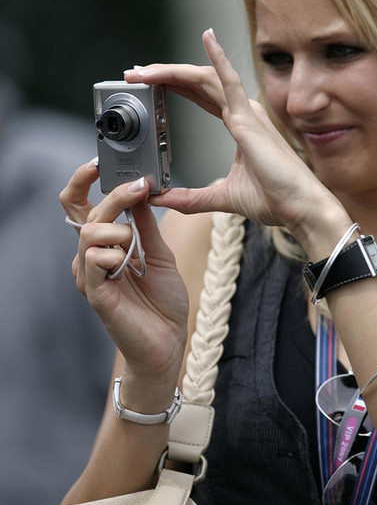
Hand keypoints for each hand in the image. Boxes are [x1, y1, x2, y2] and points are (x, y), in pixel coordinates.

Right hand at [60, 161, 188, 382]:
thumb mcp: (160, 254)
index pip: (79, 207)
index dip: (82, 182)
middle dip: (115, 196)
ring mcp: (91, 275)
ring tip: (137, 250)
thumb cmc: (163, 302)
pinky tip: (127, 265)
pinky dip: (114, 254)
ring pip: (90, 232)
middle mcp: (92, 257)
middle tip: (139, 187)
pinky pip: (94, 259)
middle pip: (87, 213)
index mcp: (105, 245)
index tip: (98, 164)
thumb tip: (142, 192)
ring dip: (120, 230)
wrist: (169, 341)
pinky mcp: (95, 293)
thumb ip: (147, 225)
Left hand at [125, 31, 348, 247]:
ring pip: (205, 79)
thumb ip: (192, 198)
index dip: (175, 88)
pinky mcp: (249, 119)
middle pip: (198, 84)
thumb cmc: (276, 199)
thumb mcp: (222, 198)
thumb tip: (162, 198)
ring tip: (145, 70)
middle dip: (164, 77)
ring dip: (172, 71)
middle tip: (135, 73)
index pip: (201, 97)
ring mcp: (247, 113)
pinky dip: (218, 57)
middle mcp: (243, 114)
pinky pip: (230, 81)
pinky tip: (207, 37)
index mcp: (240, 127)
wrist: (300, 208)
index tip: (149, 86)